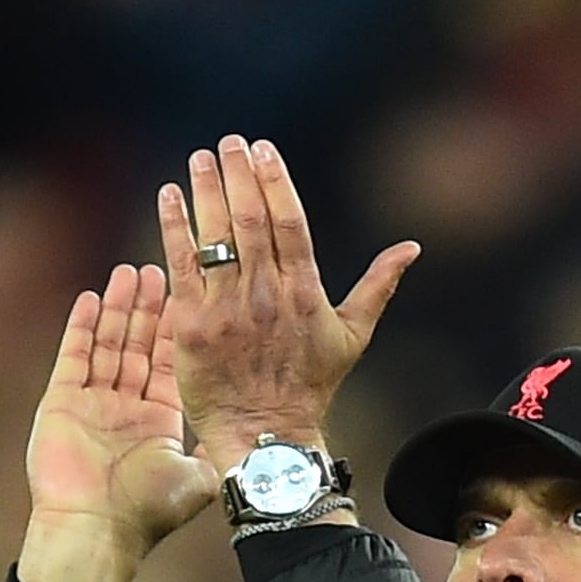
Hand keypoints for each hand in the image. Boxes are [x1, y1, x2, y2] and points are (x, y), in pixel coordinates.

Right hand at [17, 263, 204, 581]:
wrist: (96, 534)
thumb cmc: (146, 512)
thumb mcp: (197, 476)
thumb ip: (215, 446)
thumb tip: (246, 429)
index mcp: (157, 421)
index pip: (168, 362)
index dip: (175, 328)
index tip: (187, 294)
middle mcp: (124, 408)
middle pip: (137, 346)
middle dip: (147, 309)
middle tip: (157, 268)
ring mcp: (91, 405)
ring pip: (108, 345)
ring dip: (118, 309)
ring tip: (129, 272)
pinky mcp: (61, 404)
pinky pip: (73, 357)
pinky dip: (82, 327)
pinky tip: (92, 298)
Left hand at [155, 138, 418, 457]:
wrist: (267, 438)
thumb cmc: (310, 388)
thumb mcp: (352, 335)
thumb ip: (378, 285)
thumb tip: (412, 247)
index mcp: (304, 291)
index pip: (289, 220)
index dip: (274, 181)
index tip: (263, 149)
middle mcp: (266, 294)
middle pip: (250, 220)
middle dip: (238, 175)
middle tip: (228, 143)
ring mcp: (227, 310)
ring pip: (215, 237)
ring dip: (206, 191)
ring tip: (200, 159)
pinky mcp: (192, 327)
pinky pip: (181, 267)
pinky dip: (174, 228)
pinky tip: (168, 196)